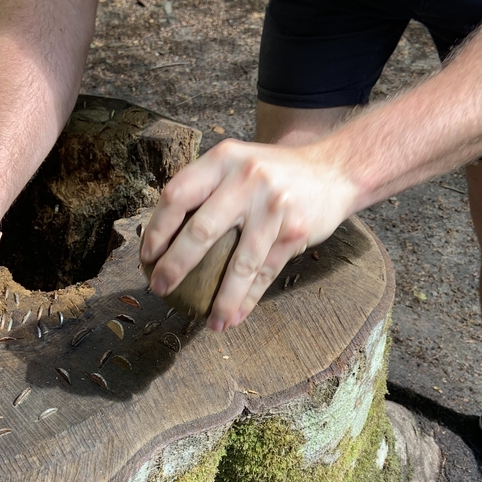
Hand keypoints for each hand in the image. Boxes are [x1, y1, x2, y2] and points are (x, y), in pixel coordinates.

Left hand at [140, 137, 357, 329]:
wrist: (333, 171)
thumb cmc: (273, 174)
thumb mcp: (237, 163)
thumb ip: (206, 188)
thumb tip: (164, 237)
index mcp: (223, 160)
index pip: (178, 195)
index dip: (158, 229)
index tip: (147, 256)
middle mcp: (246, 179)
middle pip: (201, 231)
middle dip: (175, 266)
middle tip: (160, 288)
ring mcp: (273, 206)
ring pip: (239, 263)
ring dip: (221, 299)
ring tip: (209, 321)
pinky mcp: (294, 231)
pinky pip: (266, 273)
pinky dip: (249, 299)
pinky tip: (235, 317)